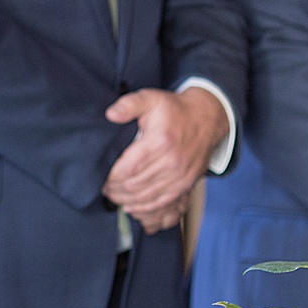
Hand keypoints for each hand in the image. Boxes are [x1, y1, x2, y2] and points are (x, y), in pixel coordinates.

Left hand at [102, 87, 227, 232]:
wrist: (207, 119)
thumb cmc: (174, 110)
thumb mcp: (150, 99)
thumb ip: (129, 104)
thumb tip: (111, 114)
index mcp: (159, 142)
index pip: (128, 168)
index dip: (111, 177)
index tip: (100, 177)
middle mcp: (172, 162)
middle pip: (135, 185)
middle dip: (115, 190)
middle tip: (103, 188)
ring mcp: (181, 175)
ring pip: (147, 196)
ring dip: (127, 200)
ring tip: (113, 196)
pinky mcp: (187, 184)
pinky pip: (163, 202)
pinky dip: (145, 207)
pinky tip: (132, 206)